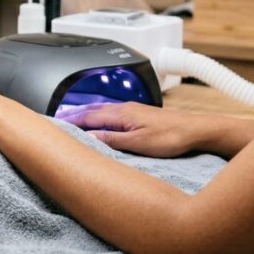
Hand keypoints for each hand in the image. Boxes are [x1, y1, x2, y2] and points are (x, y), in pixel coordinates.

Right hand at [55, 102, 200, 157]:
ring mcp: (134, 111)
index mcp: (121, 114)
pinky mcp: (141, 115)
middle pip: (92, 110)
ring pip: (102, 110)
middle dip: (74, 114)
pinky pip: (113, 113)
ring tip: (74, 119)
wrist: (198, 131)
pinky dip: (100, 116)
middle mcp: (125, 109)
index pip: (88, 117)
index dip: (71, 120)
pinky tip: (101, 122)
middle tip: (58, 119)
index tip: (56, 123)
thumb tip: (89, 136)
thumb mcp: (139, 144)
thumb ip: (112, 140)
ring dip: (86, 114)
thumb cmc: (173, 137)